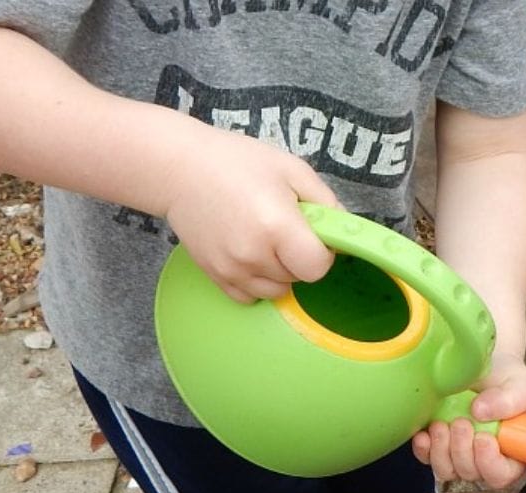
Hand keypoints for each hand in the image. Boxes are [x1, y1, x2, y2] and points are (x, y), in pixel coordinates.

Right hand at [163, 128, 339, 302]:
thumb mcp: (292, 169)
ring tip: (265, 238)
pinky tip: (251, 253)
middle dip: (300, 257)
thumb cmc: (237, 162)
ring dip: (280, 272)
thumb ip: (326, 202)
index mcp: (277, 226)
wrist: (180, 169)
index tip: (314, 235)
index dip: (323, 253)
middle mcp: (253, 255)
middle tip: (284, 226)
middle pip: (299, 279)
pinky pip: (250, 296)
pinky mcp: (215, 276)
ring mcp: (231, 269)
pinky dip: (257, 281)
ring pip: (276, 291)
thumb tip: (344, 231)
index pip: (318, 267)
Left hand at [412, 351, 525, 487]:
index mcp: (511, 451)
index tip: (483, 438)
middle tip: (461, 422)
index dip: (490, 464)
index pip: (502, 475)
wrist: (482, 363)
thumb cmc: (506, 377)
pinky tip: (425, 432)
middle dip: (462, 451)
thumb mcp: (521, 383)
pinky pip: (426, 458)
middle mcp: (485, 458)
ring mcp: (458, 453)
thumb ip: (511, 399)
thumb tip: (482, 412)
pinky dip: (423, 448)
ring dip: (441, 450)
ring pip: (446, 471)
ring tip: (442, 424)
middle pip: (470, 474)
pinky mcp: (436, 445)